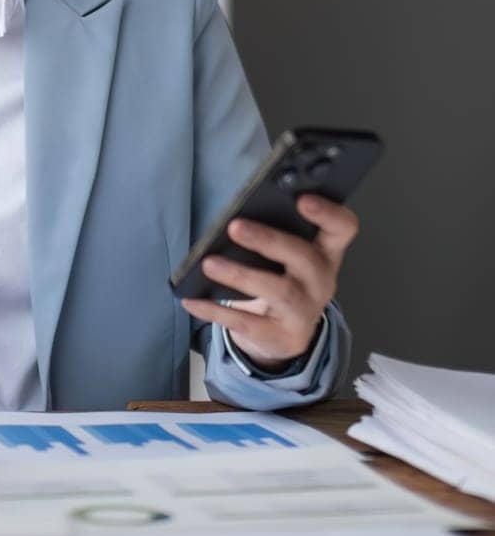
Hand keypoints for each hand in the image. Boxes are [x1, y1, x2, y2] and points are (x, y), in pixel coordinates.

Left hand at [180, 193, 358, 370]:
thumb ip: (275, 230)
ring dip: (241, 275)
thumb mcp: (286, 255)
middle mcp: (322, 280)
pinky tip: (192, 301)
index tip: (302, 198)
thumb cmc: (280, 275)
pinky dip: (217, 311)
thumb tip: (236, 213)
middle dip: (269, 240)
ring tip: (209, 263)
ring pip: (279, 291)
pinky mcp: (284, 337)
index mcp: (326, 251)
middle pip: (304, 257)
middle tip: (234, 226)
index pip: (342, 228)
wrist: (282, 332)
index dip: (328, 213)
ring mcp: (306, 311)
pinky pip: (249, 324)